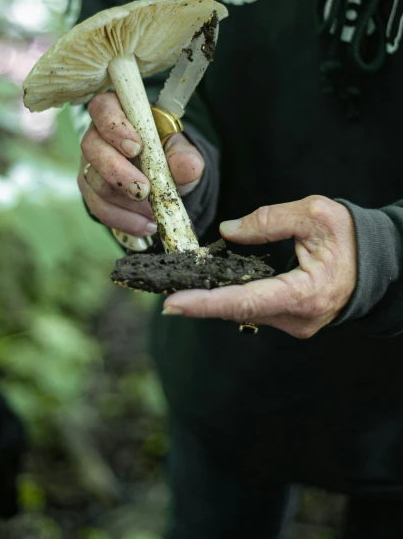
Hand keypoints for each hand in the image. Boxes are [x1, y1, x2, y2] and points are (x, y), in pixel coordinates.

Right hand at [78, 92, 204, 236]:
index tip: (136, 147)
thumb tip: (187, 166)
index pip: (104, 109)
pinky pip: (99, 207)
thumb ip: (185, 157)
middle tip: (143, 190)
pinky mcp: (91, 190)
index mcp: (118, 113)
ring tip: (153, 212)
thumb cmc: (169, 155)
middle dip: (118, 172)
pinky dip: (124, 219)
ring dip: (125, 201)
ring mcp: (91, 165)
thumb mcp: (182, 153)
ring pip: (95, 181)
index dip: (115, 127)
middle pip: (93, 148)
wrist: (166, 178)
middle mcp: (97, 136)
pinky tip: (145, 225)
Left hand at [163, 196, 356, 338]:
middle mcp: (297, 318)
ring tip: (179, 286)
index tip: (172, 304)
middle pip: (237, 311)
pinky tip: (209, 285)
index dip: (206, 304)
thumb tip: (228, 232)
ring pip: (243, 311)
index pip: (245, 302)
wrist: (377, 260)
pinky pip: (253, 308)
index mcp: (304, 294)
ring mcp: (294, 324)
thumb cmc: (350, 236)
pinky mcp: (290, 319)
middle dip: (199, 302)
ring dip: (213, 298)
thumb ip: (268, 220)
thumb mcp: (313, 214)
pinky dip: (229, 297)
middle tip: (161, 293)